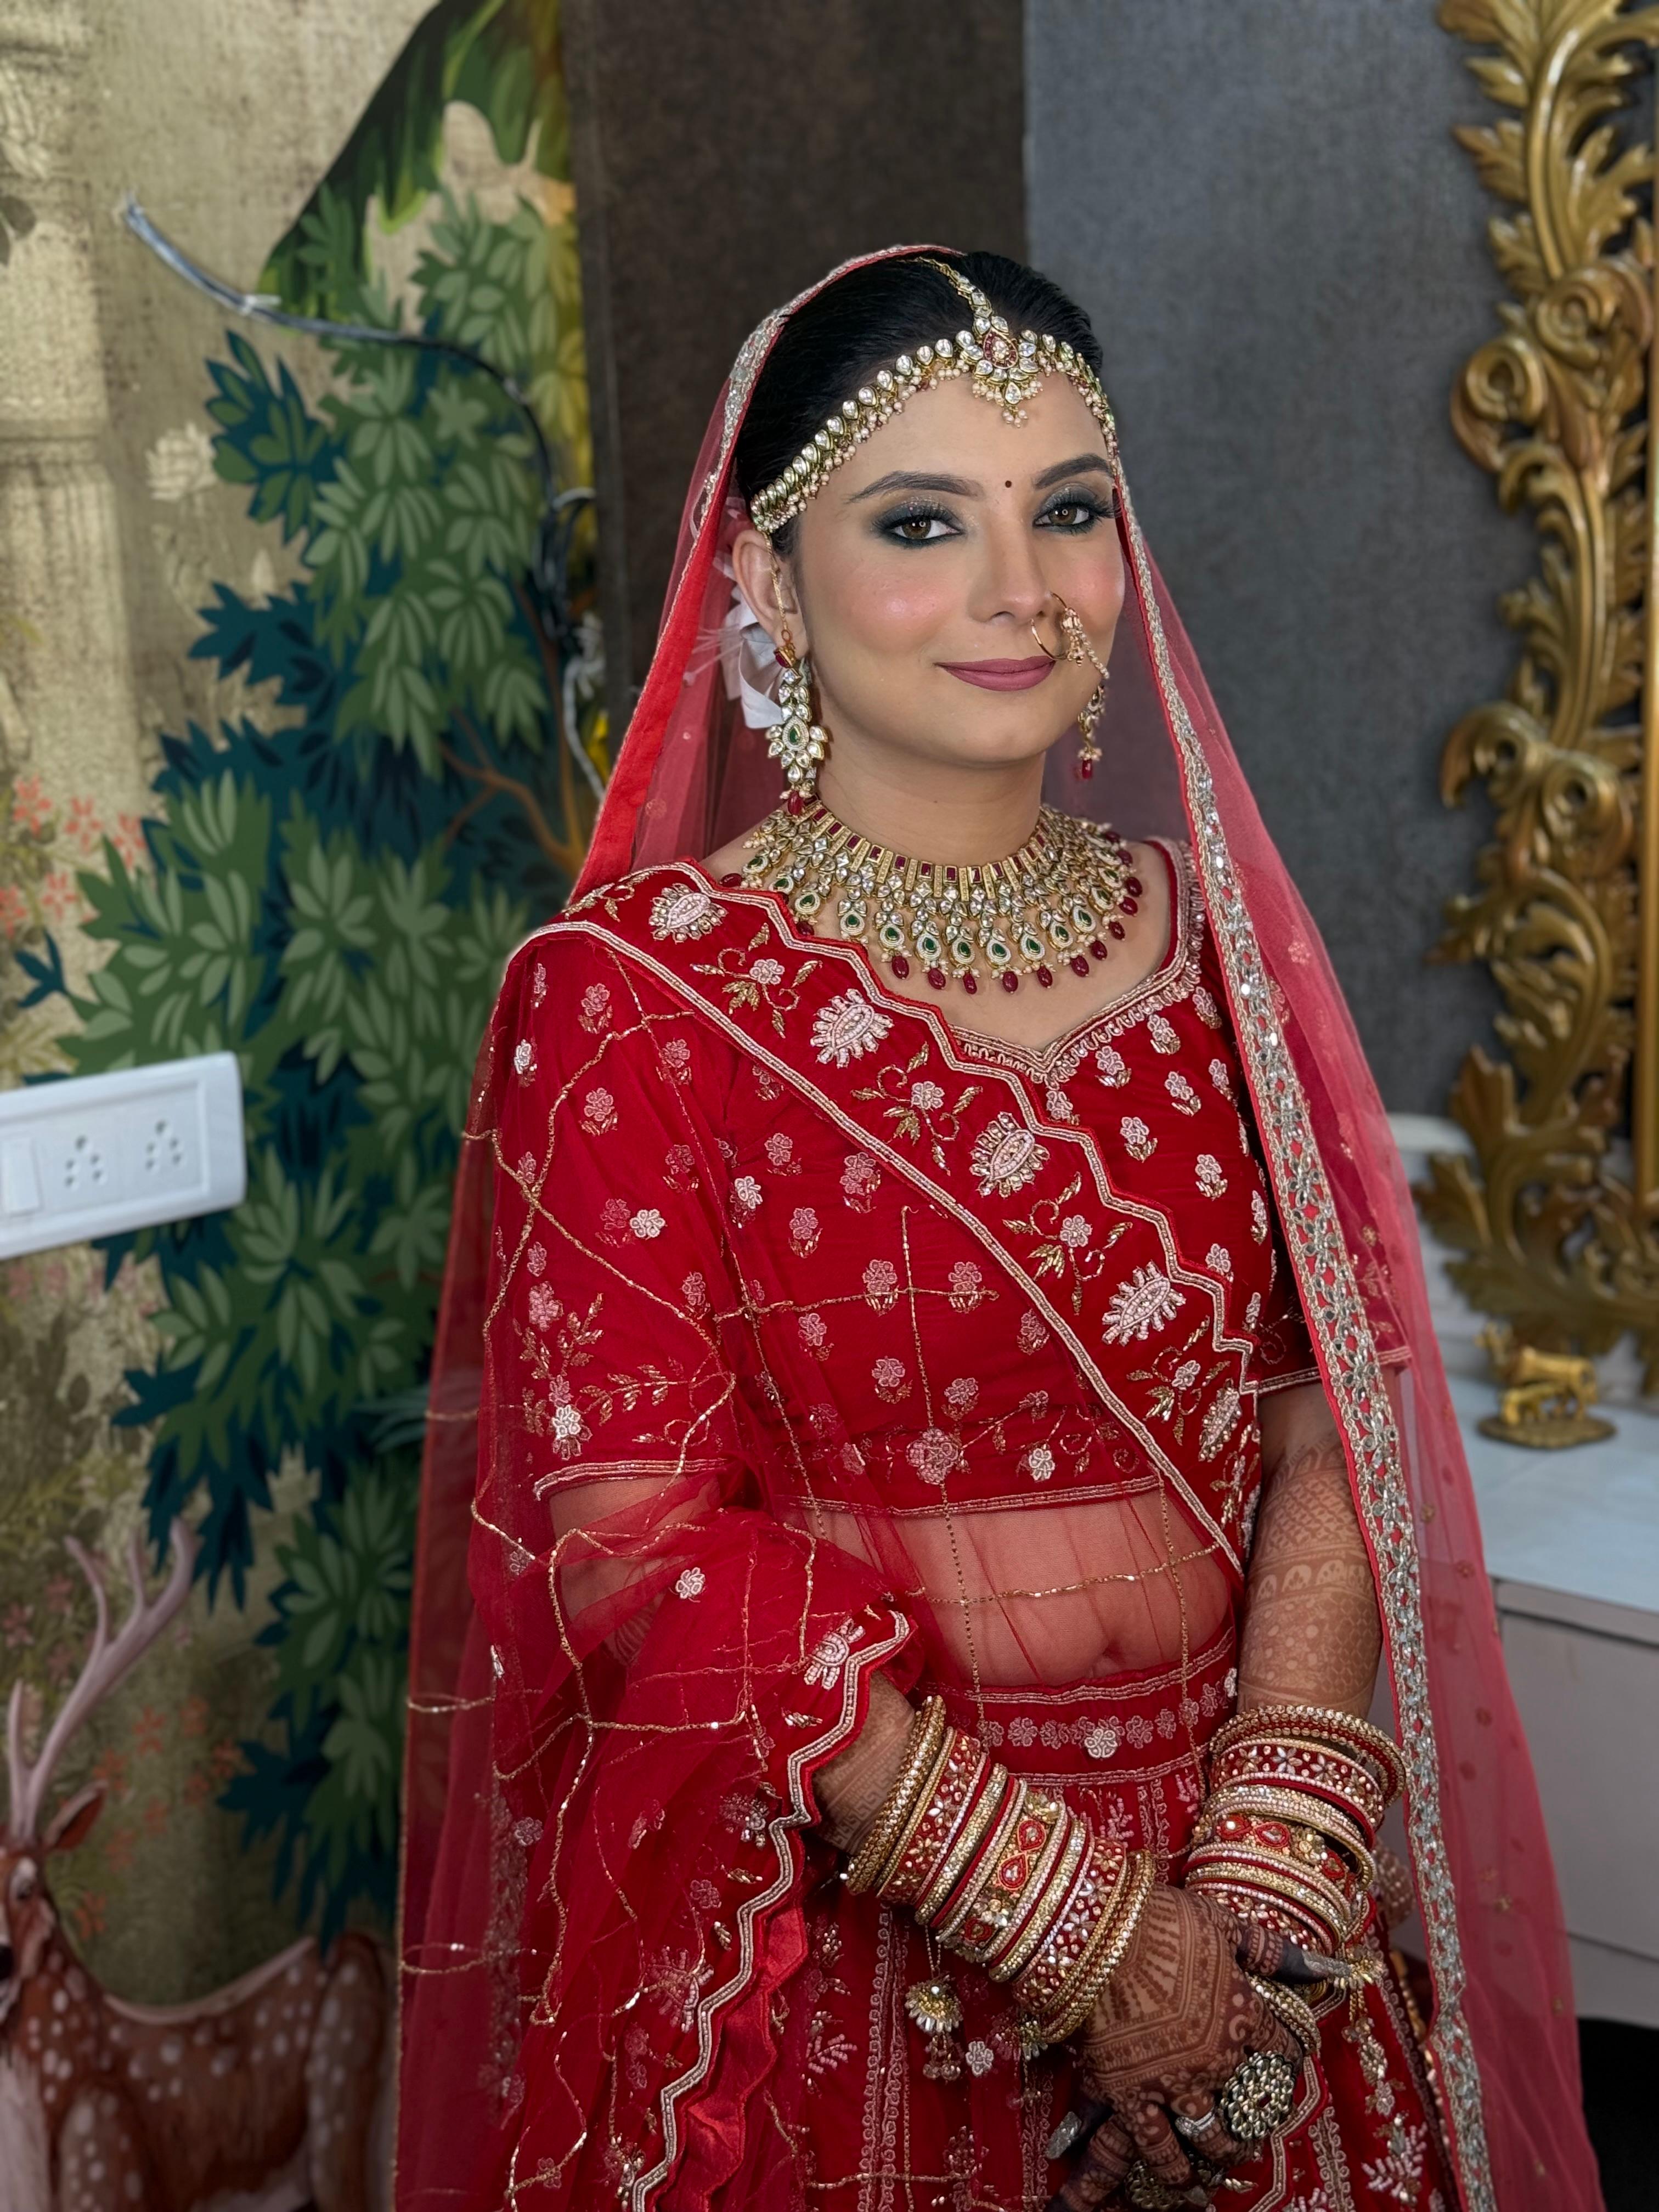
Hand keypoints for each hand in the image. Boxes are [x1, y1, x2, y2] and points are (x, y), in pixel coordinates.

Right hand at [1048, 1888, 1302, 2208]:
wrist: (1101, 1934)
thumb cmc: (1163, 1919)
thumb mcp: (1225, 1924)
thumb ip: (1273, 1952)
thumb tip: (1329, 1969)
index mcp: (1243, 2015)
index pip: (1282, 2049)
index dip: (1291, 2055)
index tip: (1292, 2059)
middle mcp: (1218, 2059)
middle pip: (1252, 2101)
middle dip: (1262, 2113)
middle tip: (1261, 2119)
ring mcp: (1176, 2083)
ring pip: (1211, 2135)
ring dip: (1226, 2150)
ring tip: (1231, 2155)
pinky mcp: (1133, 2095)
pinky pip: (1159, 2147)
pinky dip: (1174, 2169)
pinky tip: (1185, 2184)